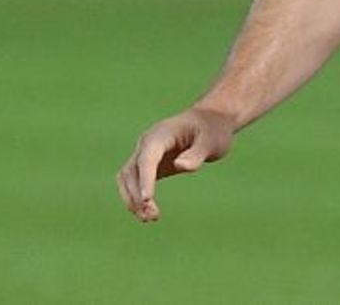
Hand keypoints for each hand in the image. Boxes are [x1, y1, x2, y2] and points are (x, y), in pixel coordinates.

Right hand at [116, 106, 234, 222]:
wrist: (209, 122)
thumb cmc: (212, 130)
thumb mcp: (211, 141)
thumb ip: (196, 154)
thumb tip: (179, 166)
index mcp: (161, 134)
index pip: (147, 158)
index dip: (145, 178)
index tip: (147, 199)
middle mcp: (147, 143)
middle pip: (132, 170)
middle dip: (138, 194)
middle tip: (153, 216)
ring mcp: (145, 153)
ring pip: (127, 178)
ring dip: (133, 199)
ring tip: (150, 218)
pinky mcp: (148, 164)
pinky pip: (133, 182)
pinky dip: (135, 197)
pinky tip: (148, 213)